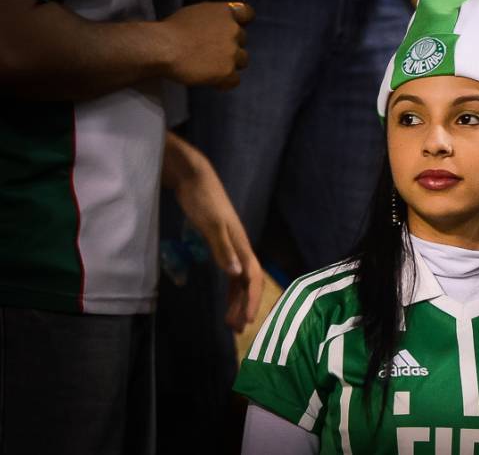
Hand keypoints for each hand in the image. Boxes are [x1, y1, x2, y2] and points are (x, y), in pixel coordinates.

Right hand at [160, 1, 254, 89]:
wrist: (162, 47)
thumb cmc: (171, 30)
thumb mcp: (195, 13)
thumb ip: (213, 18)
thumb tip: (219, 27)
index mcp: (224, 12)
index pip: (247, 12)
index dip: (241, 21)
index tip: (234, 26)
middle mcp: (233, 30)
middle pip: (242, 39)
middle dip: (230, 44)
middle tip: (209, 51)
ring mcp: (232, 52)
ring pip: (242, 60)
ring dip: (229, 63)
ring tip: (208, 65)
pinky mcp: (228, 71)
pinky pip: (235, 80)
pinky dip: (224, 81)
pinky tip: (210, 80)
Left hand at [168, 137, 263, 331]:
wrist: (195, 180)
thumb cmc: (203, 200)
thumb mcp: (211, 224)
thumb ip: (223, 248)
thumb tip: (236, 274)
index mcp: (241, 246)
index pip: (253, 278)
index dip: (251, 300)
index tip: (247, 320)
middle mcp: (240, 249)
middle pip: (248, 283)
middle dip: (244, 306)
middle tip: (237, 329)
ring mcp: (231, 248)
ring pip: (240, 280)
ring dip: (237, 300)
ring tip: (231, 321)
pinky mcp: (220, 245)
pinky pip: (231, 273)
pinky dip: (230, 289)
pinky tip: (226, 299)